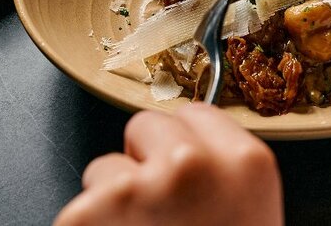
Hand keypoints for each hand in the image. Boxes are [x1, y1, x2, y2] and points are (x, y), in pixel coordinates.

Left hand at [54, 105, 283, 225]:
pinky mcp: (86, 216)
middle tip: (160, 214)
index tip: (184, 176)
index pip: (195, 113)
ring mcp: (136, 188)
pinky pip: (79, 206)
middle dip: (144, 162)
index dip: (184, 146)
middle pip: (146, 126)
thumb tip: (189, 146)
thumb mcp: (251, 213)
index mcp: (245, 162)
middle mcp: (192, 165)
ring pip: (105, 167)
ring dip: (113, 200)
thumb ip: (224, 171)